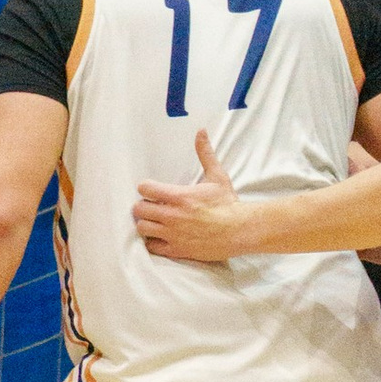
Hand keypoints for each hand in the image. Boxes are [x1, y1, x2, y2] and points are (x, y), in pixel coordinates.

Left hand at [133, 128, 257, 264]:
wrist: (241, 230)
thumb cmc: (228, 203)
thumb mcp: (217, 176)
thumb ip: (205, 154)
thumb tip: (201, 132)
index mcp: (179, 196)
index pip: (144, 188)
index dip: (146, 188)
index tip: (152, 190)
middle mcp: (172, 215)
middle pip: (139, 209)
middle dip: (143, 206)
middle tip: (152, 206)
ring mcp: (173, 234)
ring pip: (142, 228)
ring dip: (146, 224)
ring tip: (154, 221)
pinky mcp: (177, 249)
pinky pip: (152, 247)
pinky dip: (153, 242)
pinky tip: (161, 237)